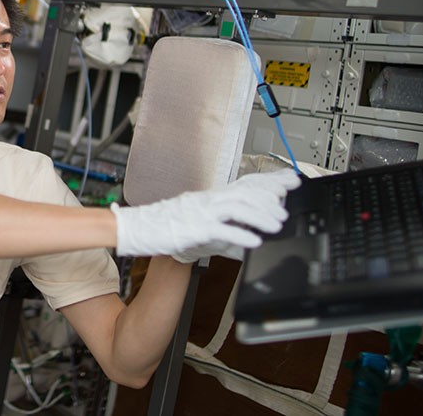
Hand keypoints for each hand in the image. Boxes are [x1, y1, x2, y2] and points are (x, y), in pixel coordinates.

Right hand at [111, 168, 300, 259]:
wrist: (134, 227)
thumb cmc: (161, 225)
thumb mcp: (193, 218)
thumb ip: (216, 221)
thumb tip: (238, 229)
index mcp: (208, 197)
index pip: (244, 185)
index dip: (268, 182)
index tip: (288, 182)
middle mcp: (207, 200)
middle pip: (244, 193)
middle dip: (269, 200)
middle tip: (285, 210)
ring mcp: (200, 212)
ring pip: (238, 208)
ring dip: (260, 216)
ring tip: (277, 225)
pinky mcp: (194, 228)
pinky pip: (221, 230)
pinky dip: (240, 234)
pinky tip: (254, 241)